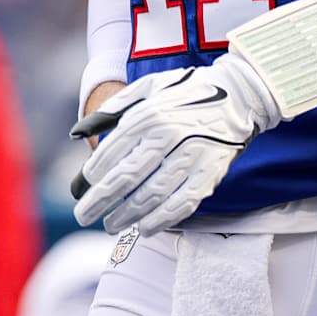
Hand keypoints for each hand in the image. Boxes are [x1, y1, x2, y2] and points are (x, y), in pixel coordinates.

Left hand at [70, 56, 278, 234]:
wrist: (238, 96)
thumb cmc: (184, 92)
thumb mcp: (147, 87)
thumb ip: (112, 108)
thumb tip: (78, 132)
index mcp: (150, 114)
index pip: (112, 151)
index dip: (93, 174)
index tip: (81, 188)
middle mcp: (169, 135)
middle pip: (126, 176)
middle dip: (100, 201)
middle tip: (83, 215)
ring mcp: (192, 156)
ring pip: (152, 195)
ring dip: (126, 215)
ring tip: (109, 225)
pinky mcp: (210, 174)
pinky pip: (182, 204)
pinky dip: (161, 220)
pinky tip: (144, 228)